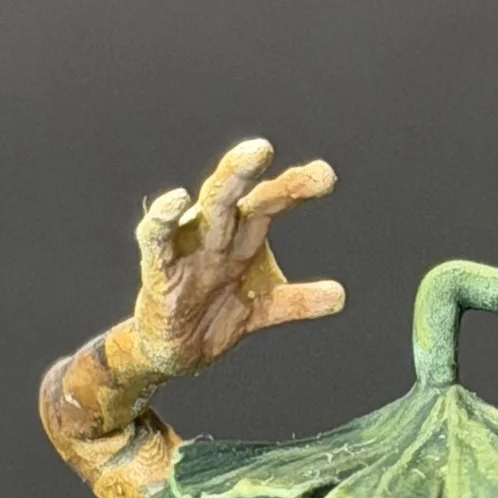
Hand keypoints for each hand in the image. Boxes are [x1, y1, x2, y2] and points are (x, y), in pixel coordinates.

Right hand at [125, 137, 343, 381]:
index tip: (325, 176)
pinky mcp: (160, 271)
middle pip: (236, 195)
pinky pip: (158, 241)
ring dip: (227, 183)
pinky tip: (177, 201)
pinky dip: (163, 220)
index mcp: (242, 235)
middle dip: (250, 171)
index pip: (269, 201)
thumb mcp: (265, 307)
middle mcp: (217, 233)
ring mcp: (189, 249)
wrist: (178, 350)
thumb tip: (339, 296)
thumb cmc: (218, 311)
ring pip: (208, 209)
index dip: (294, 186)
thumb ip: (298, 300)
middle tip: (266, 147)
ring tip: (244, 160)